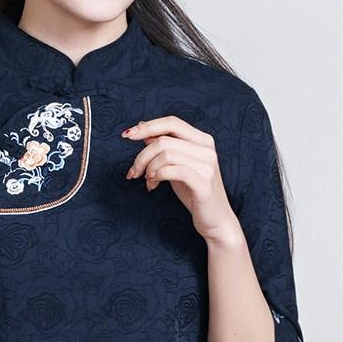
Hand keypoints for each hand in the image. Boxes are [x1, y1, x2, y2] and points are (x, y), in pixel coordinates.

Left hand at [122, 116, 239, 244]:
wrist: (215, 219)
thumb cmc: (193, 191)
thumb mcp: (176, 165)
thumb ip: (163, 147)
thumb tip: (141, 129)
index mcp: (202, 140)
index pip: (171, 122)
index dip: (147, 126)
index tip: (127, 135)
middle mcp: (206, 149)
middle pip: (163, 139)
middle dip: (142, 156)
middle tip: (133, 172)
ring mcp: (206, 165)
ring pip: (165, 154)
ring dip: (148, 168)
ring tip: (146, 181)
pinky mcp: (203, 182)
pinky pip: (173, 170)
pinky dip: (157, 175)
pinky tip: (152, 183)